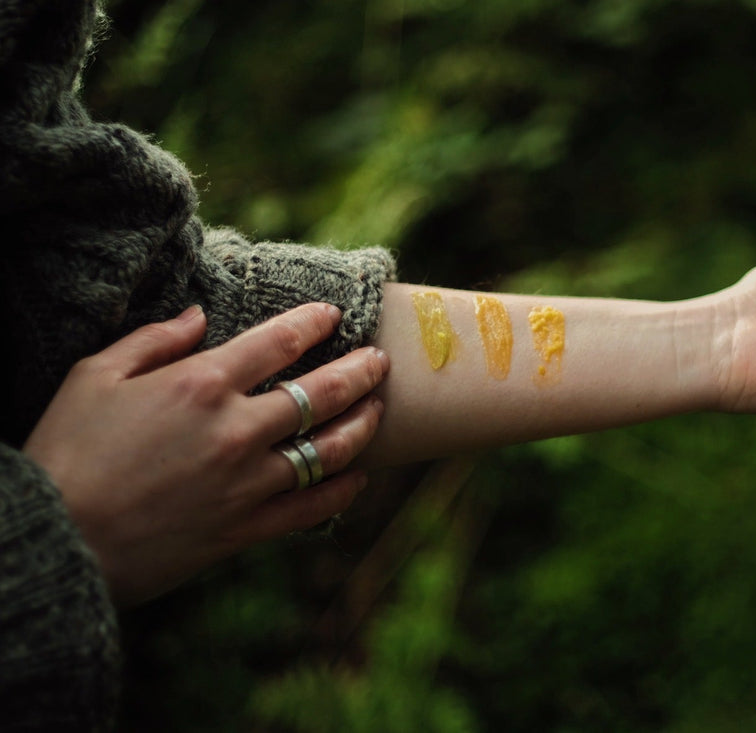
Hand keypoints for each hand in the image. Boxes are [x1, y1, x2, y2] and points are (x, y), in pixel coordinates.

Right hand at [23, 303, 388, 605]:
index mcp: (202, 383)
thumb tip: (199, 316)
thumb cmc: (66, 451)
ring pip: (330, 448)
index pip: (279, 341)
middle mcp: (237, 429)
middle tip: (379, 359)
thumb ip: (154, 340)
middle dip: (359, 370)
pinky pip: (312, 507)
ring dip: (363, 424)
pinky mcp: (248, 527)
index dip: (313, 322)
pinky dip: (343, 490)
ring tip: (379, 407)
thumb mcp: (94, 376)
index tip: (332, 315)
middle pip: (322, 392)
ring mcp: (249, 482)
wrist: (57, 538)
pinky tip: (360, 477)